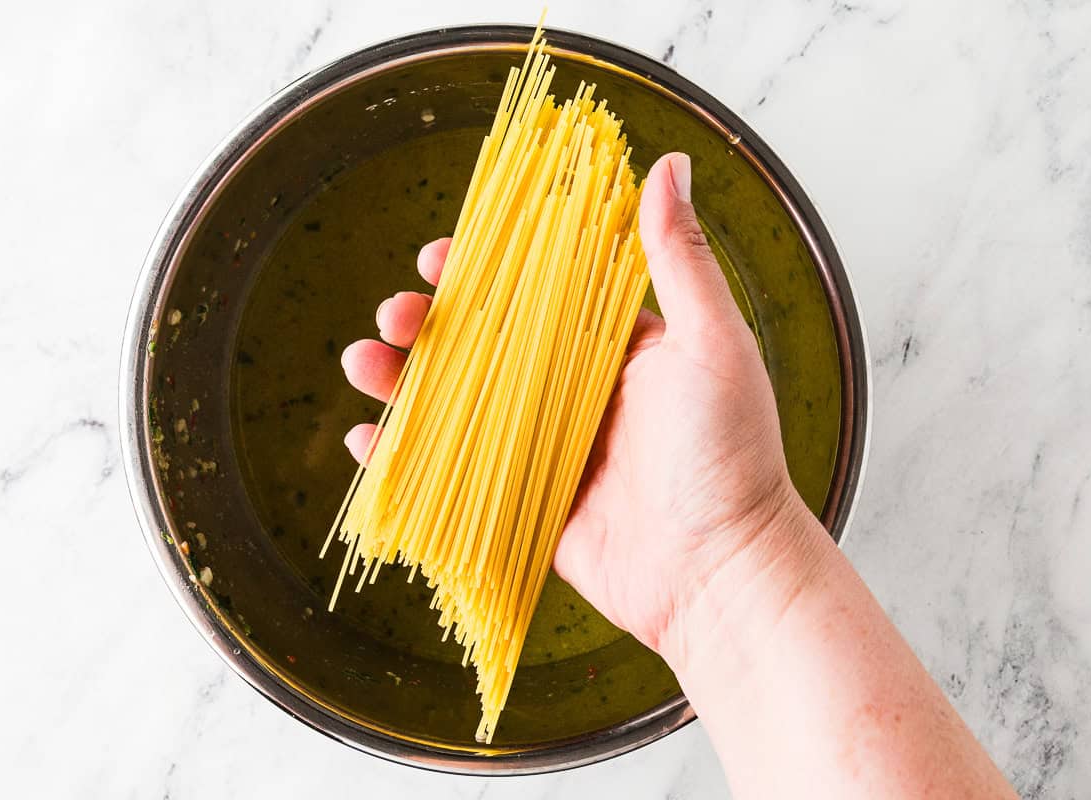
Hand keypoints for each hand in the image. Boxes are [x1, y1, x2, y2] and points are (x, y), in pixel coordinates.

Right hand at [340, 153, 805, 658]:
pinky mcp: (521, 502)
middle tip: (395, 314)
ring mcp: (541, 447)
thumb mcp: (711, 343)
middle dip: (428, 323)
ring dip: (403, 380)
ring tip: (363, 363)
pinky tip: (369, 440)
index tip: (437, 257)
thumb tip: (669, 165)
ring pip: (456, 402)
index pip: (532, 292)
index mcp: (610, 346)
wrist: (719, 574)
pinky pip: (450, 471)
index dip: (480, 270)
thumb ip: (679, 260)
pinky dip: (405, 456)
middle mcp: (570, 391)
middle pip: (480, 343)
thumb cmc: (727, 454)